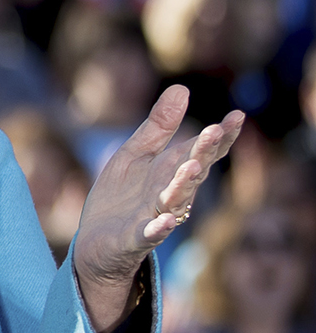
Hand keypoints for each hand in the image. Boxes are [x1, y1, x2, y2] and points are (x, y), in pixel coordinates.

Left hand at [72, 85, 242, 332]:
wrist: (95, 245)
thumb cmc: (120, 198)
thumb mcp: (134, 155)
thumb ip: (158, 127)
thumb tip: (181, 87)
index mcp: (171, 172)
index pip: (200, 152)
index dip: (219, 137)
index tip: (237, 116)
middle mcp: (170, 194)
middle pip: (191, 173)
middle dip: (203, 153)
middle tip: (215, 131)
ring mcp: (154, 217)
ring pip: (175, 201)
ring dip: (184, 184)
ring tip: (193, 166)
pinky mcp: (134, 239)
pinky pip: (149, 234)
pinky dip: (157, 228)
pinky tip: (163, 222)